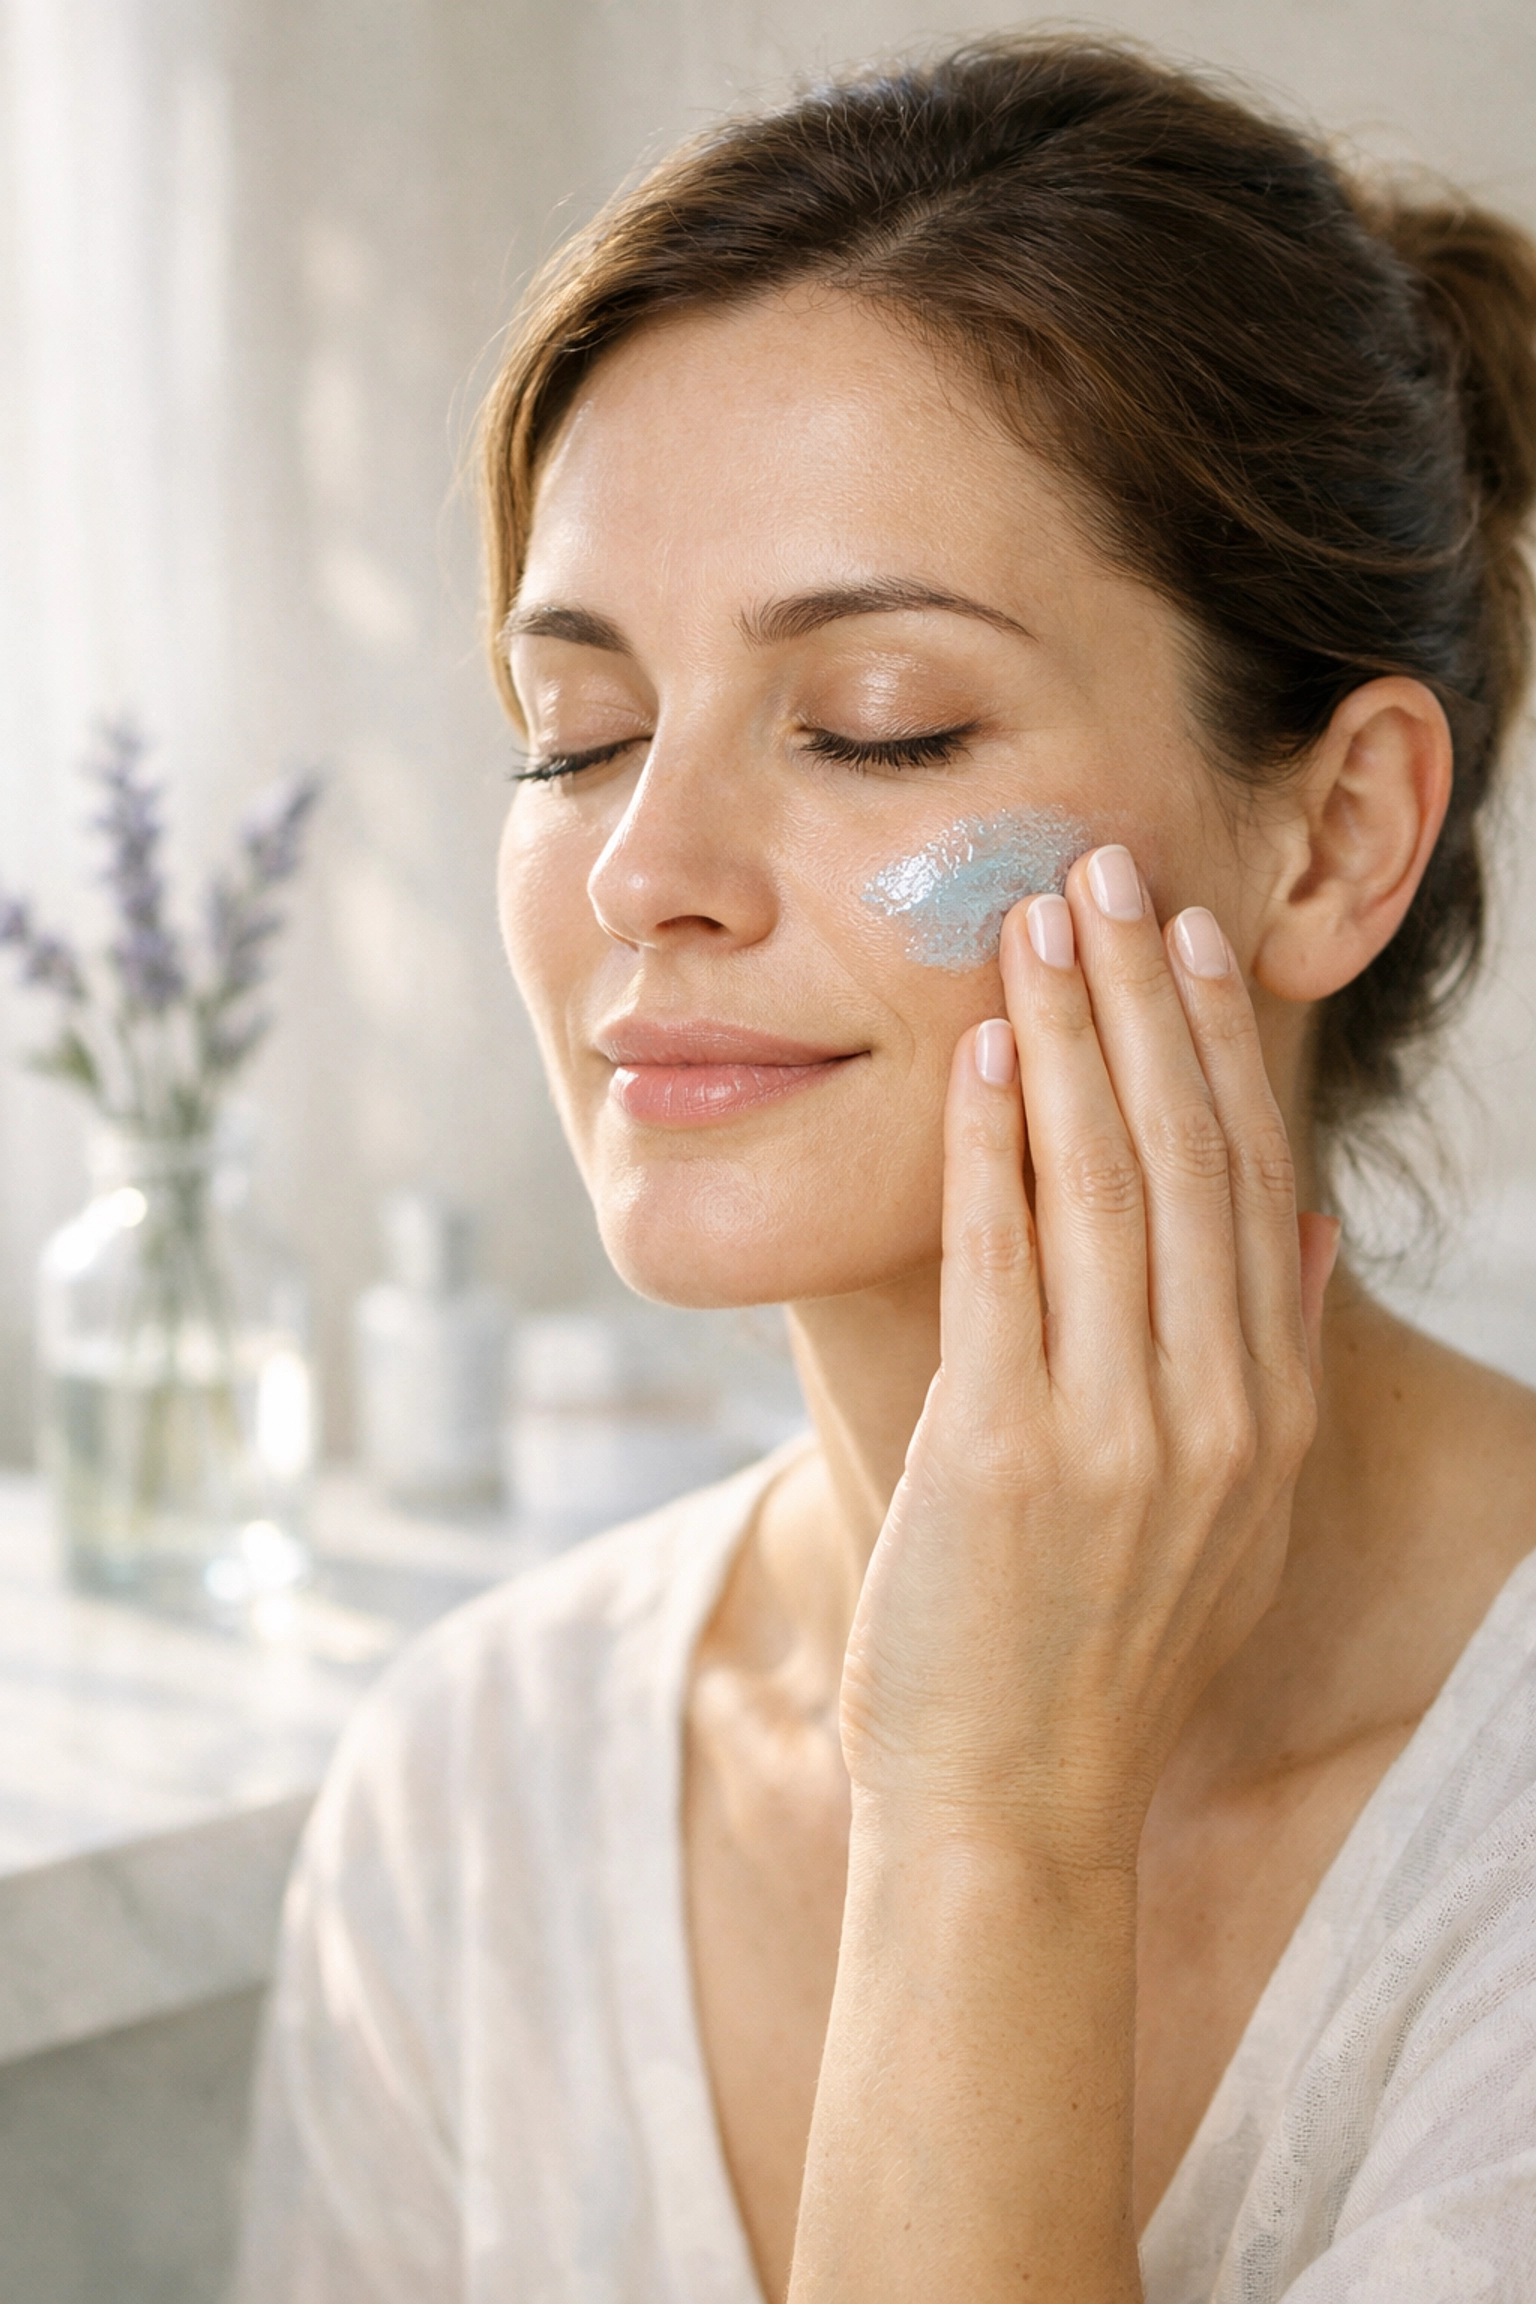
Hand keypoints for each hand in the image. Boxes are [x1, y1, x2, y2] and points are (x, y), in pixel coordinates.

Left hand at [839, 846, 1338, 1864]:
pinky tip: (988, 1051)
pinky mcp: (1005, 1455)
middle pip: (1184, 1157)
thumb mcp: (1220, 1517)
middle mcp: (1212, 1412)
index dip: (1220, 1047)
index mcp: (1264, 1414)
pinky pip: (1003, 1262)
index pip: (1248, 1183)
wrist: (1012, 1809)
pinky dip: (996, 1145)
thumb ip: (1264, 1363)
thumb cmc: (1091, 1652)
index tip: (1191, 940)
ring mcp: (1116, 1434)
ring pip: (1104, 1186)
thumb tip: (1302, 1225)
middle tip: (1110, 871)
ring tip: (1043, 918)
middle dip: (1146, 998)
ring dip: (1075, 1035)